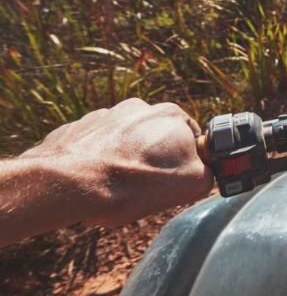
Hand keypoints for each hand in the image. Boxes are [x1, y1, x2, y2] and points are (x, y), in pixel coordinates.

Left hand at [21, 98, 212, 226]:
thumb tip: (205, 172)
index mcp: (172, 115)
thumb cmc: (133, 184)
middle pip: (157, 138)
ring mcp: (106, 115)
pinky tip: (95, 182)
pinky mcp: (78, 128)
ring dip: (125, 159)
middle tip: (147, 187)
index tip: (174, 181)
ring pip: (125, 142)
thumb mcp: (192, 185)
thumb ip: (208, 172)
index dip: (185, 164)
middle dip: (154, 160)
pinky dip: (98, 161)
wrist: (71, 184)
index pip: (191, 140)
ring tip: (116, 188)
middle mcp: (140, 108)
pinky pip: (97, 146)